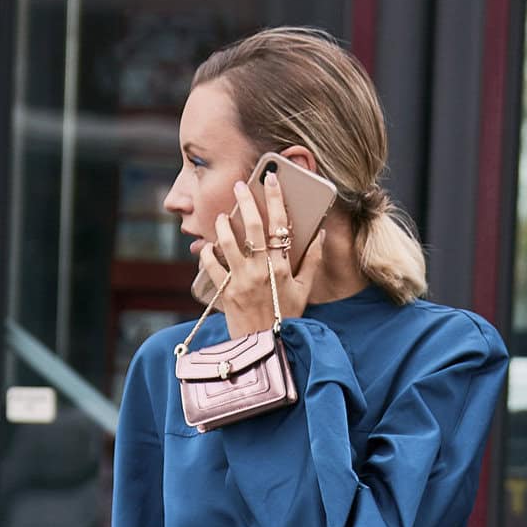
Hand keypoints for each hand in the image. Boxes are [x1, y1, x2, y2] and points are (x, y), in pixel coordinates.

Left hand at [198, 166, 319, 341]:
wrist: (264, 347)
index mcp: (283, 267)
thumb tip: (319, 234)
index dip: (275, 198)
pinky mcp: (225, 292)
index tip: (270, 179)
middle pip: (253, 227)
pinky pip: (211, 266)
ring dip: (224, 225)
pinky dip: (207, 252)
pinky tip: (208, 245)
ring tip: (223, 216)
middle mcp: (261, 271)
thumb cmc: (286, 318)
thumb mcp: (304, 291)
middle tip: (239, 185)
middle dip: (246, 201)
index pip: (280, 225)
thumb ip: (313, 261)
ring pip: (228, 242)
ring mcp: (241, 281)